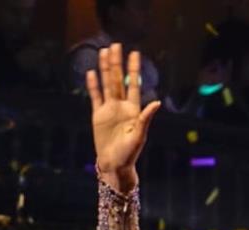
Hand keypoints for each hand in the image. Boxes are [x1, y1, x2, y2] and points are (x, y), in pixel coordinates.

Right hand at [85, 44, 161, 192]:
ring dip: (105, 69)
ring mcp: (109, 110)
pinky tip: (91, 73)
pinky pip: (95, 97)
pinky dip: (93, 85)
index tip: (135, 53)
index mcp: (133, 109)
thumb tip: (156, 102)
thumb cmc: (129, 153)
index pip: (133, 84)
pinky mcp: (98, 116)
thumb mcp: (139, 136)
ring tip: (104, 53)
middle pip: (118, 80)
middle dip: (117, 63)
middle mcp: (121, 106)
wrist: (114, 165)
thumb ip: (145, 118)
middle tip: (115, 45)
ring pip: (107, 84)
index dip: (133, 69)